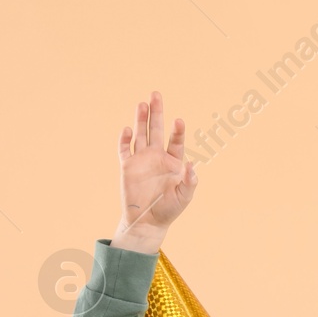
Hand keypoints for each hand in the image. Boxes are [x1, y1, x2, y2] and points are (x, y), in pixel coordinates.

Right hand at [111, 91, 196, 253]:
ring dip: (140, 119)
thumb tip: (193, 165)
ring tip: (142, 104)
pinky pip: (124, 149)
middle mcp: (157, 156)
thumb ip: (190, 181)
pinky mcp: (127, 166)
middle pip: (156, 129)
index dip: (177, 130)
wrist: (148, 221)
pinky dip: (125, 139)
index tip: (179, 121)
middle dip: (157, 112)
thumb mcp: (185, 196)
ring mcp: (141, 159)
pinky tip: (128, 129)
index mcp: (173, 161)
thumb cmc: (170, 209)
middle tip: (156, 94)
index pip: (176, 140)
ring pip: (140, 134)